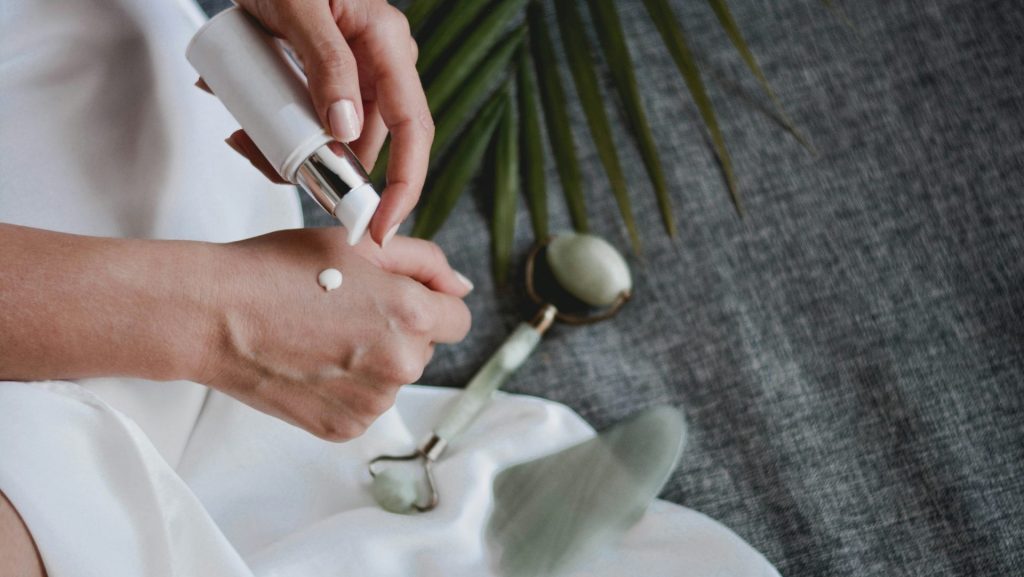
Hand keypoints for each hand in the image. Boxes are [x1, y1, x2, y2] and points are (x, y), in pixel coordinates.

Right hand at [197, 228, 471, 440]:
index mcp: (412, 316)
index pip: (457, 318)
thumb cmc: (277, 270)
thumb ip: (423, 261)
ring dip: (370, 359)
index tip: (396, 296)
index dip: (429, 301)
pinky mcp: (343, 427)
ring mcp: (372, 403)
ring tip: (317, 334)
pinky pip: (362, 403)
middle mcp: (401, 366)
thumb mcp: (357, 244)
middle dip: (396, 328)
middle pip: (423, 348)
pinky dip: (344, 387)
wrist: (213, 315)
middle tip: (341, 308)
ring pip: (391, 377)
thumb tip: (460, 287)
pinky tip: (309, 362)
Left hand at [214, 0, 429, 246]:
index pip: (415, 130)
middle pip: (373, 142)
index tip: (381, 228)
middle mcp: (381, 63)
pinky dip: (283, 133)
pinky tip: (246, 125)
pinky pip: (315, 119)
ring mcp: (356, 71)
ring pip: (338, 137)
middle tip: (285, 180)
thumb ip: (327, 64)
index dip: (405, 186)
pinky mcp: (328, 76)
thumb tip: (347, 134)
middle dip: (331, 171)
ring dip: (296, 152)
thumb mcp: (299, 9)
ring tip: (245, 139)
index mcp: (389, 46)